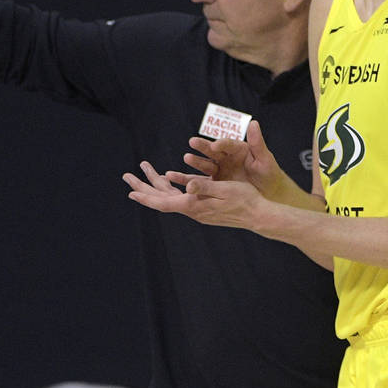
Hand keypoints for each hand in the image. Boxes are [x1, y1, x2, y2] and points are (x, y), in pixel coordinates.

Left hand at [122, 162, 265, 230]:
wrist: (258, 215)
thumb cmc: (245, 200)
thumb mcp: (225, 190)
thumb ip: (205, 187)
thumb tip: (188, 185)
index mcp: (195, 205)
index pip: (164, 202)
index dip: (146, 196)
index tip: (130, 192)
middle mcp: (193, 210)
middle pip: (162, 199)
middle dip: (144, 188)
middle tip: (128, 177)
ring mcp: (199, 210)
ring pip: (171, 197)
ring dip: (157, 185)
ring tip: (146, 173)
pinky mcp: (205, 208)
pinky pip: (182, 197)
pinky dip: (172, 188)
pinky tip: (170, 180)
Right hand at [181, 120, 281, 194]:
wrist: (268, 194)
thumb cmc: (269, 174)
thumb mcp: (265, 159)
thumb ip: (258, 143)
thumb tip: (254, 122)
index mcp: (238, 149)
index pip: (228, 144)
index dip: (222, 144)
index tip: (215, 145)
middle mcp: (226, 158)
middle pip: (213, 151)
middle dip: (203, 146)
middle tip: (193, 141)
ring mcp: (220, 170)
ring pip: (206, 164)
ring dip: (196, 161)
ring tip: (187, 157)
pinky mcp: (215, 184)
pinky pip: (202, 181)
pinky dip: (192, 179)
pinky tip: (183, 177)